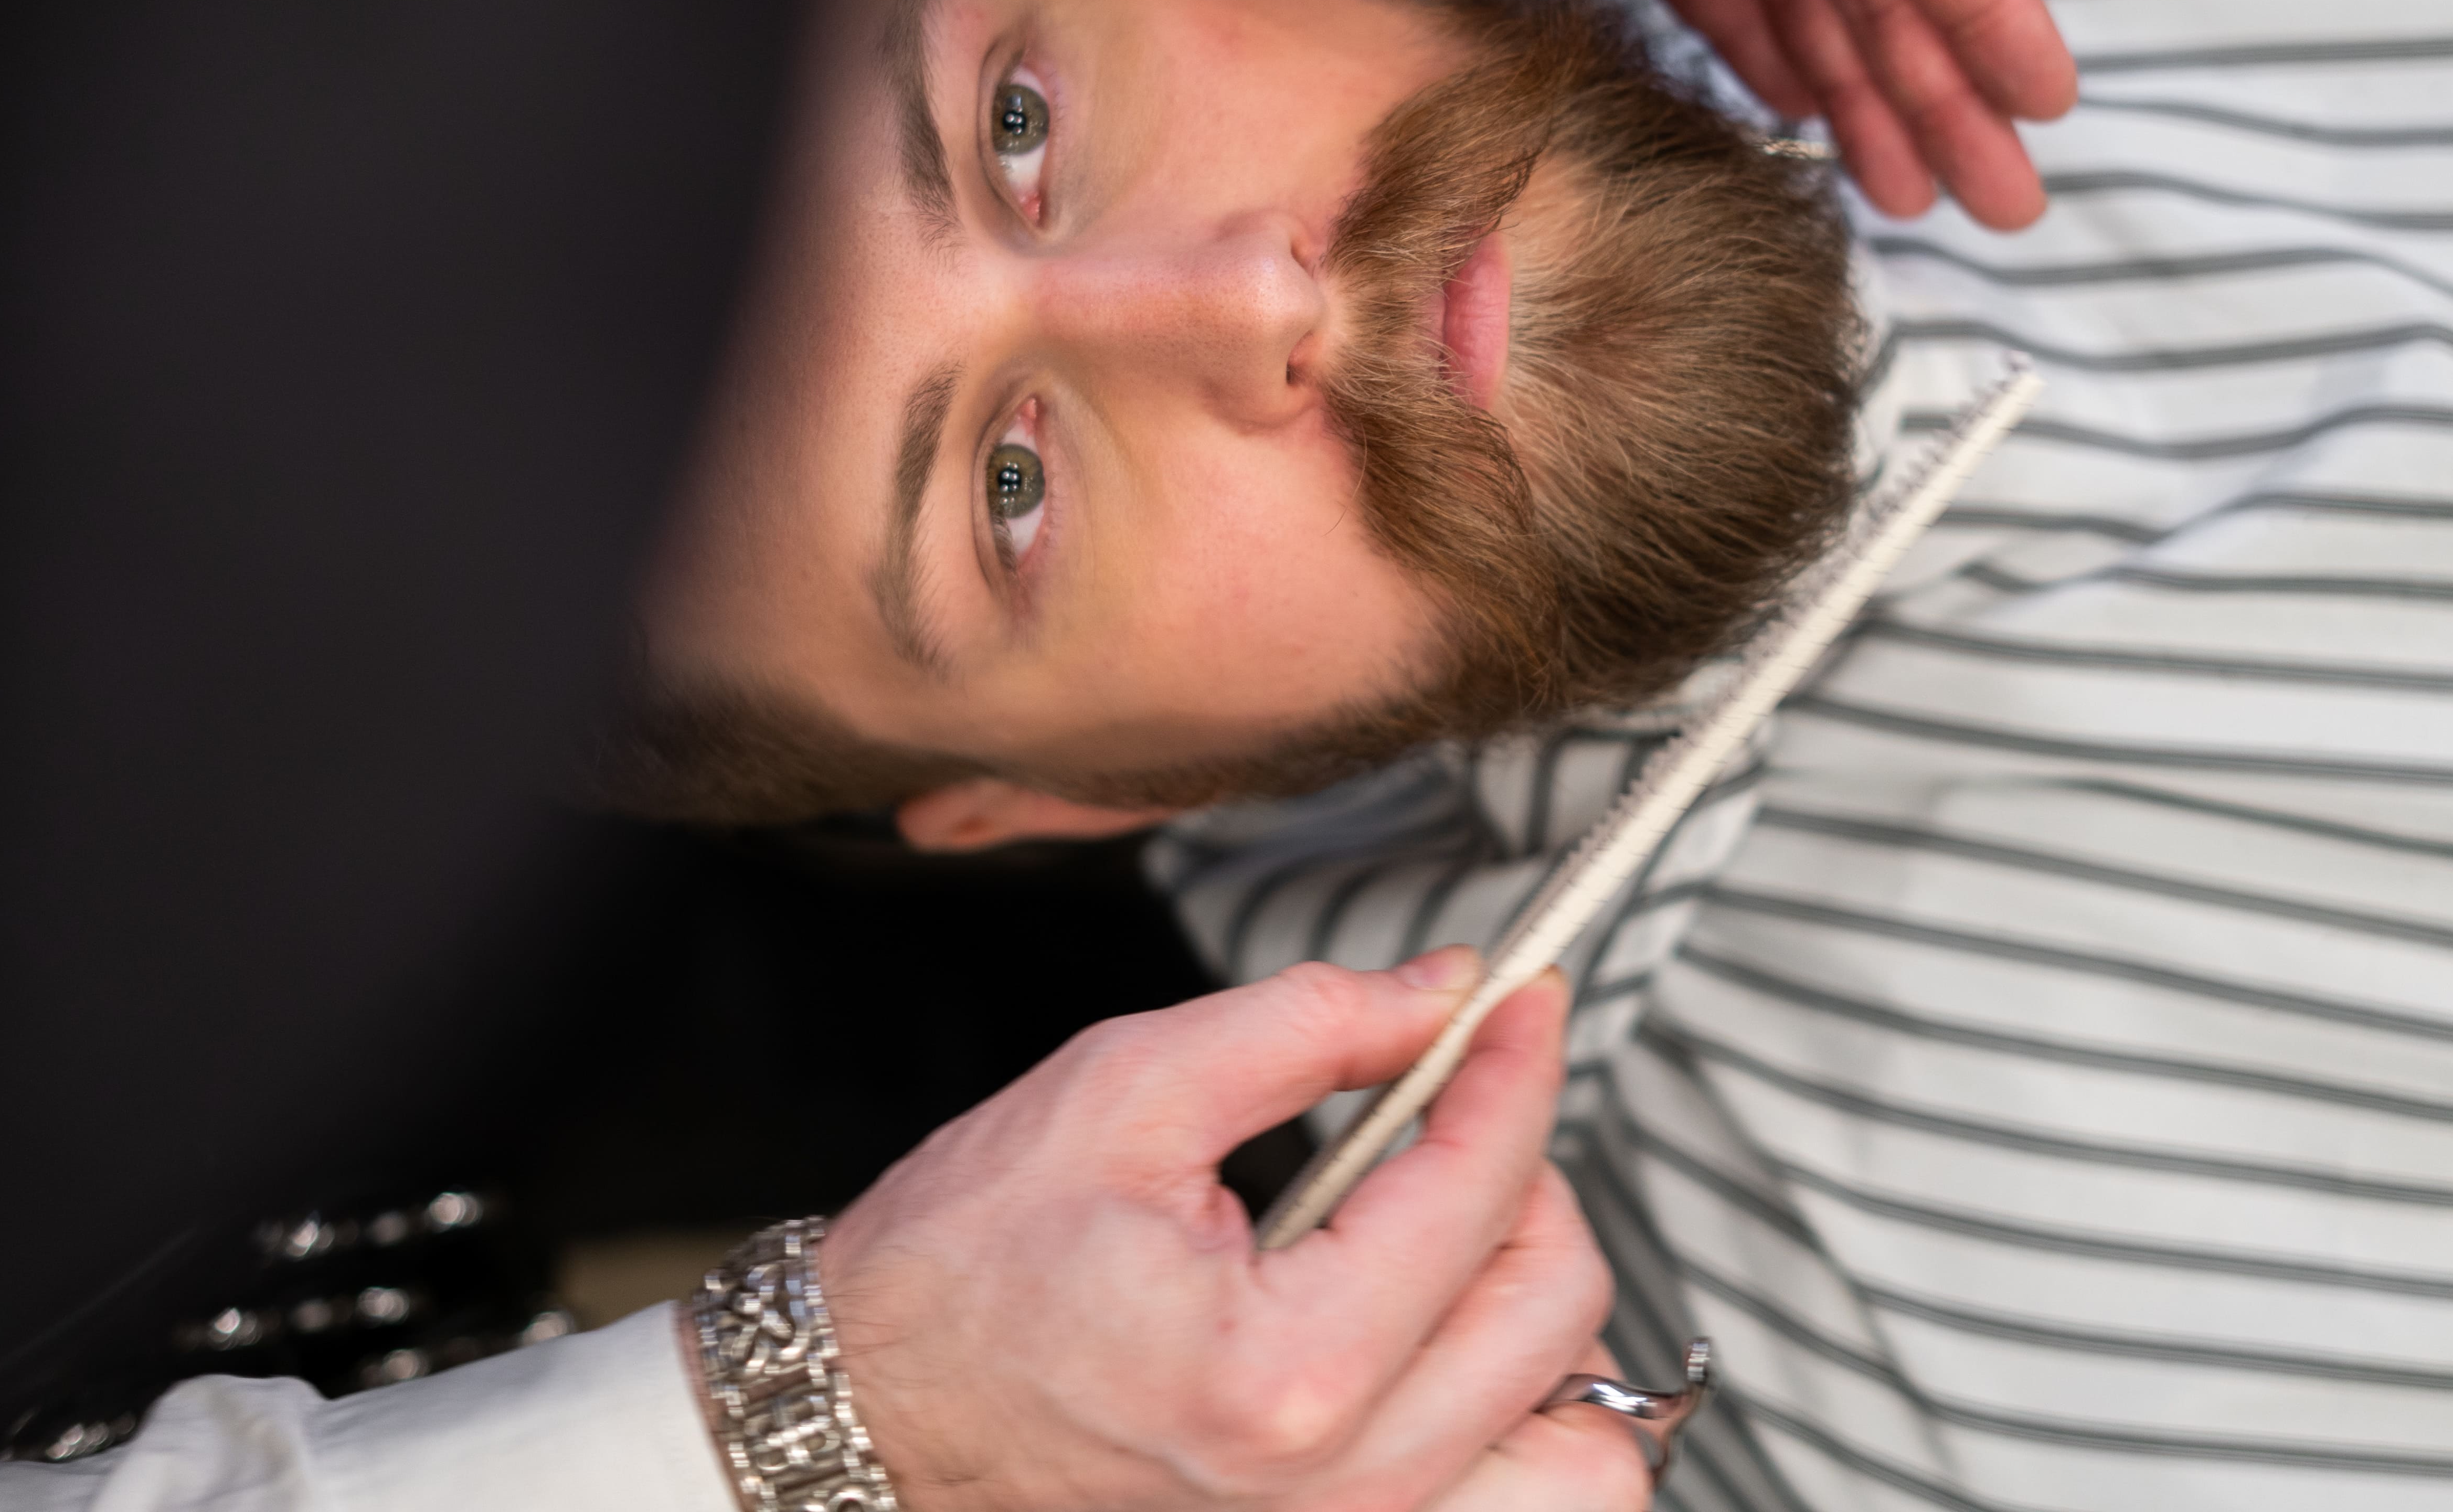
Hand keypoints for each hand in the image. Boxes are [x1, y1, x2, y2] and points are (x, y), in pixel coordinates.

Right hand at [819, 952, 1646, 1511]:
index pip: (1482, 1189)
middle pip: (1560, 1313)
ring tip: (1468, 1244)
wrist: (867, 1412)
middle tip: (1462, 1109)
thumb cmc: (965, 1270)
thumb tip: (1442, 991)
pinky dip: (1524, 1421)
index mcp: (1288, 1367)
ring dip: (1557, 1329)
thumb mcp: (1125, 1090)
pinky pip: (1514, 1504)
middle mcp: (1340, 1487)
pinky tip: (1450, 1340)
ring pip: (1585, 1458)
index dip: (1515, 1063)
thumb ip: (1310, 1024)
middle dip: (1535, 1175)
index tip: (1520, 995)